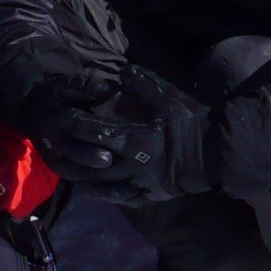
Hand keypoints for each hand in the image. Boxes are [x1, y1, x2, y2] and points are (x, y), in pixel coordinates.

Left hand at [37, 94, 213, 202]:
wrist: (214, 157)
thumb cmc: (190, 126)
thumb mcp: (168, 100)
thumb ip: (143, 86)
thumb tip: (122, 72)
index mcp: (133, 140)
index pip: (98, 134)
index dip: (80, 129)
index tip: (64, 124)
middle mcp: (131, 165)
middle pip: (94, 166)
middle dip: (75, 162)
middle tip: (56, 159)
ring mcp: (140, 183)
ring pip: (105, 186)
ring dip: (87, 183)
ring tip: (72, 179)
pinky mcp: (151, 195)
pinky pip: (125, 198)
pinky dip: (109, 196)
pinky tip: (101, 194)